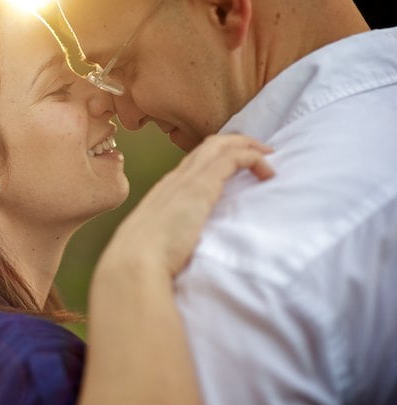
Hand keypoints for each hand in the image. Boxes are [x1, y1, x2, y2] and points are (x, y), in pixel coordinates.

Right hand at [100, 134, 273, 279]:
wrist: (136, 260)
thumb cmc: (146, 261)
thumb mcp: (160, 243)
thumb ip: (172, 238)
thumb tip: (184, 250)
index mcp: (165, 192)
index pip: (195, 163)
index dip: (218, 158)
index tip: (237, 166)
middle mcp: (175, 179)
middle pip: (208, 146)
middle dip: (236, 143)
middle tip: (261, 152)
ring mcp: (187, 180)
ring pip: (220, 145)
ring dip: (247, 146)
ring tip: (268, 156)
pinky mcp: (202, 185)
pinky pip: (231, 158)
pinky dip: (251, 158)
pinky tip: (266, 170)